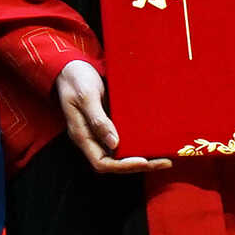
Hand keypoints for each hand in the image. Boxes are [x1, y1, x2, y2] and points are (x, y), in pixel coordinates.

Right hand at [53, 61, 169, 174]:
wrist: (71, 68)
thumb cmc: (76, 80)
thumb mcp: (86, 96)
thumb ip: (98, 120)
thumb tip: (114, 143)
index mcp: (82, 135)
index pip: (102, 163)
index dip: (122, 166)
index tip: (143, 160)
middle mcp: (91, 138)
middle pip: (114, 163)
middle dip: (139, 165)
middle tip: (163, 162)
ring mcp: (99, 132)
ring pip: (120, 154)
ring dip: (141, 158)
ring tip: (163, 157)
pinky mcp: (108, 124)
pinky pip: (123, 140)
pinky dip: (138, 144)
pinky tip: (153, 141)